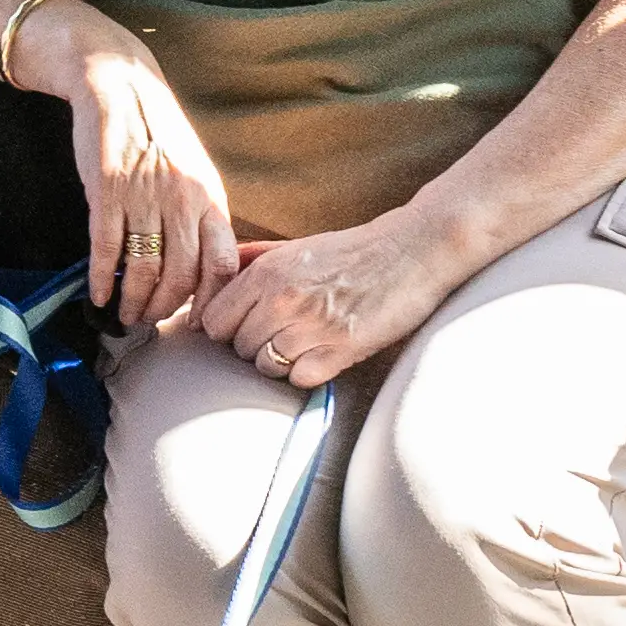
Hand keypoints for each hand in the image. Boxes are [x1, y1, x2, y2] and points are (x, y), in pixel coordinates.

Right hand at [47, 20, 242, 335]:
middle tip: (149, 321)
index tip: (193, 320)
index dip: (208, 301)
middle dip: (163, 309)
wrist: (118, 84)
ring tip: (124, 315)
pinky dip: (101, 279)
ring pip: (142, 269)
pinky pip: (106, 249)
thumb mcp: (193, 170)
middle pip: (180, 275)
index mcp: (210, 196)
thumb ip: (200, 214)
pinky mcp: (106, 191)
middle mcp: (182, 199)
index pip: (220, 264)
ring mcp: (144, 196)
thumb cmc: (157, 131)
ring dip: (132, 301)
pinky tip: (98, 295)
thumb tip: (201, 268)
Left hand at [199, 213, 468, 390]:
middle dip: (254, 344)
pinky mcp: (341, 350)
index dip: (226, 327)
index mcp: (267, 271)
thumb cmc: (353, 250)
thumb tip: (214, 276)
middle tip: (282, 332)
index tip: (245, 325)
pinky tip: (323, 353)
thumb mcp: (295, 246)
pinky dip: (308, 372)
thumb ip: (252, 260)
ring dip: (280, 360)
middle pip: (238, 347)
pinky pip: (299, 379)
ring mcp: (311, 326)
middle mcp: (282, 299)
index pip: (213, 321)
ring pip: (265, 366)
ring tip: (304, 342)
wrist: (412, 250)